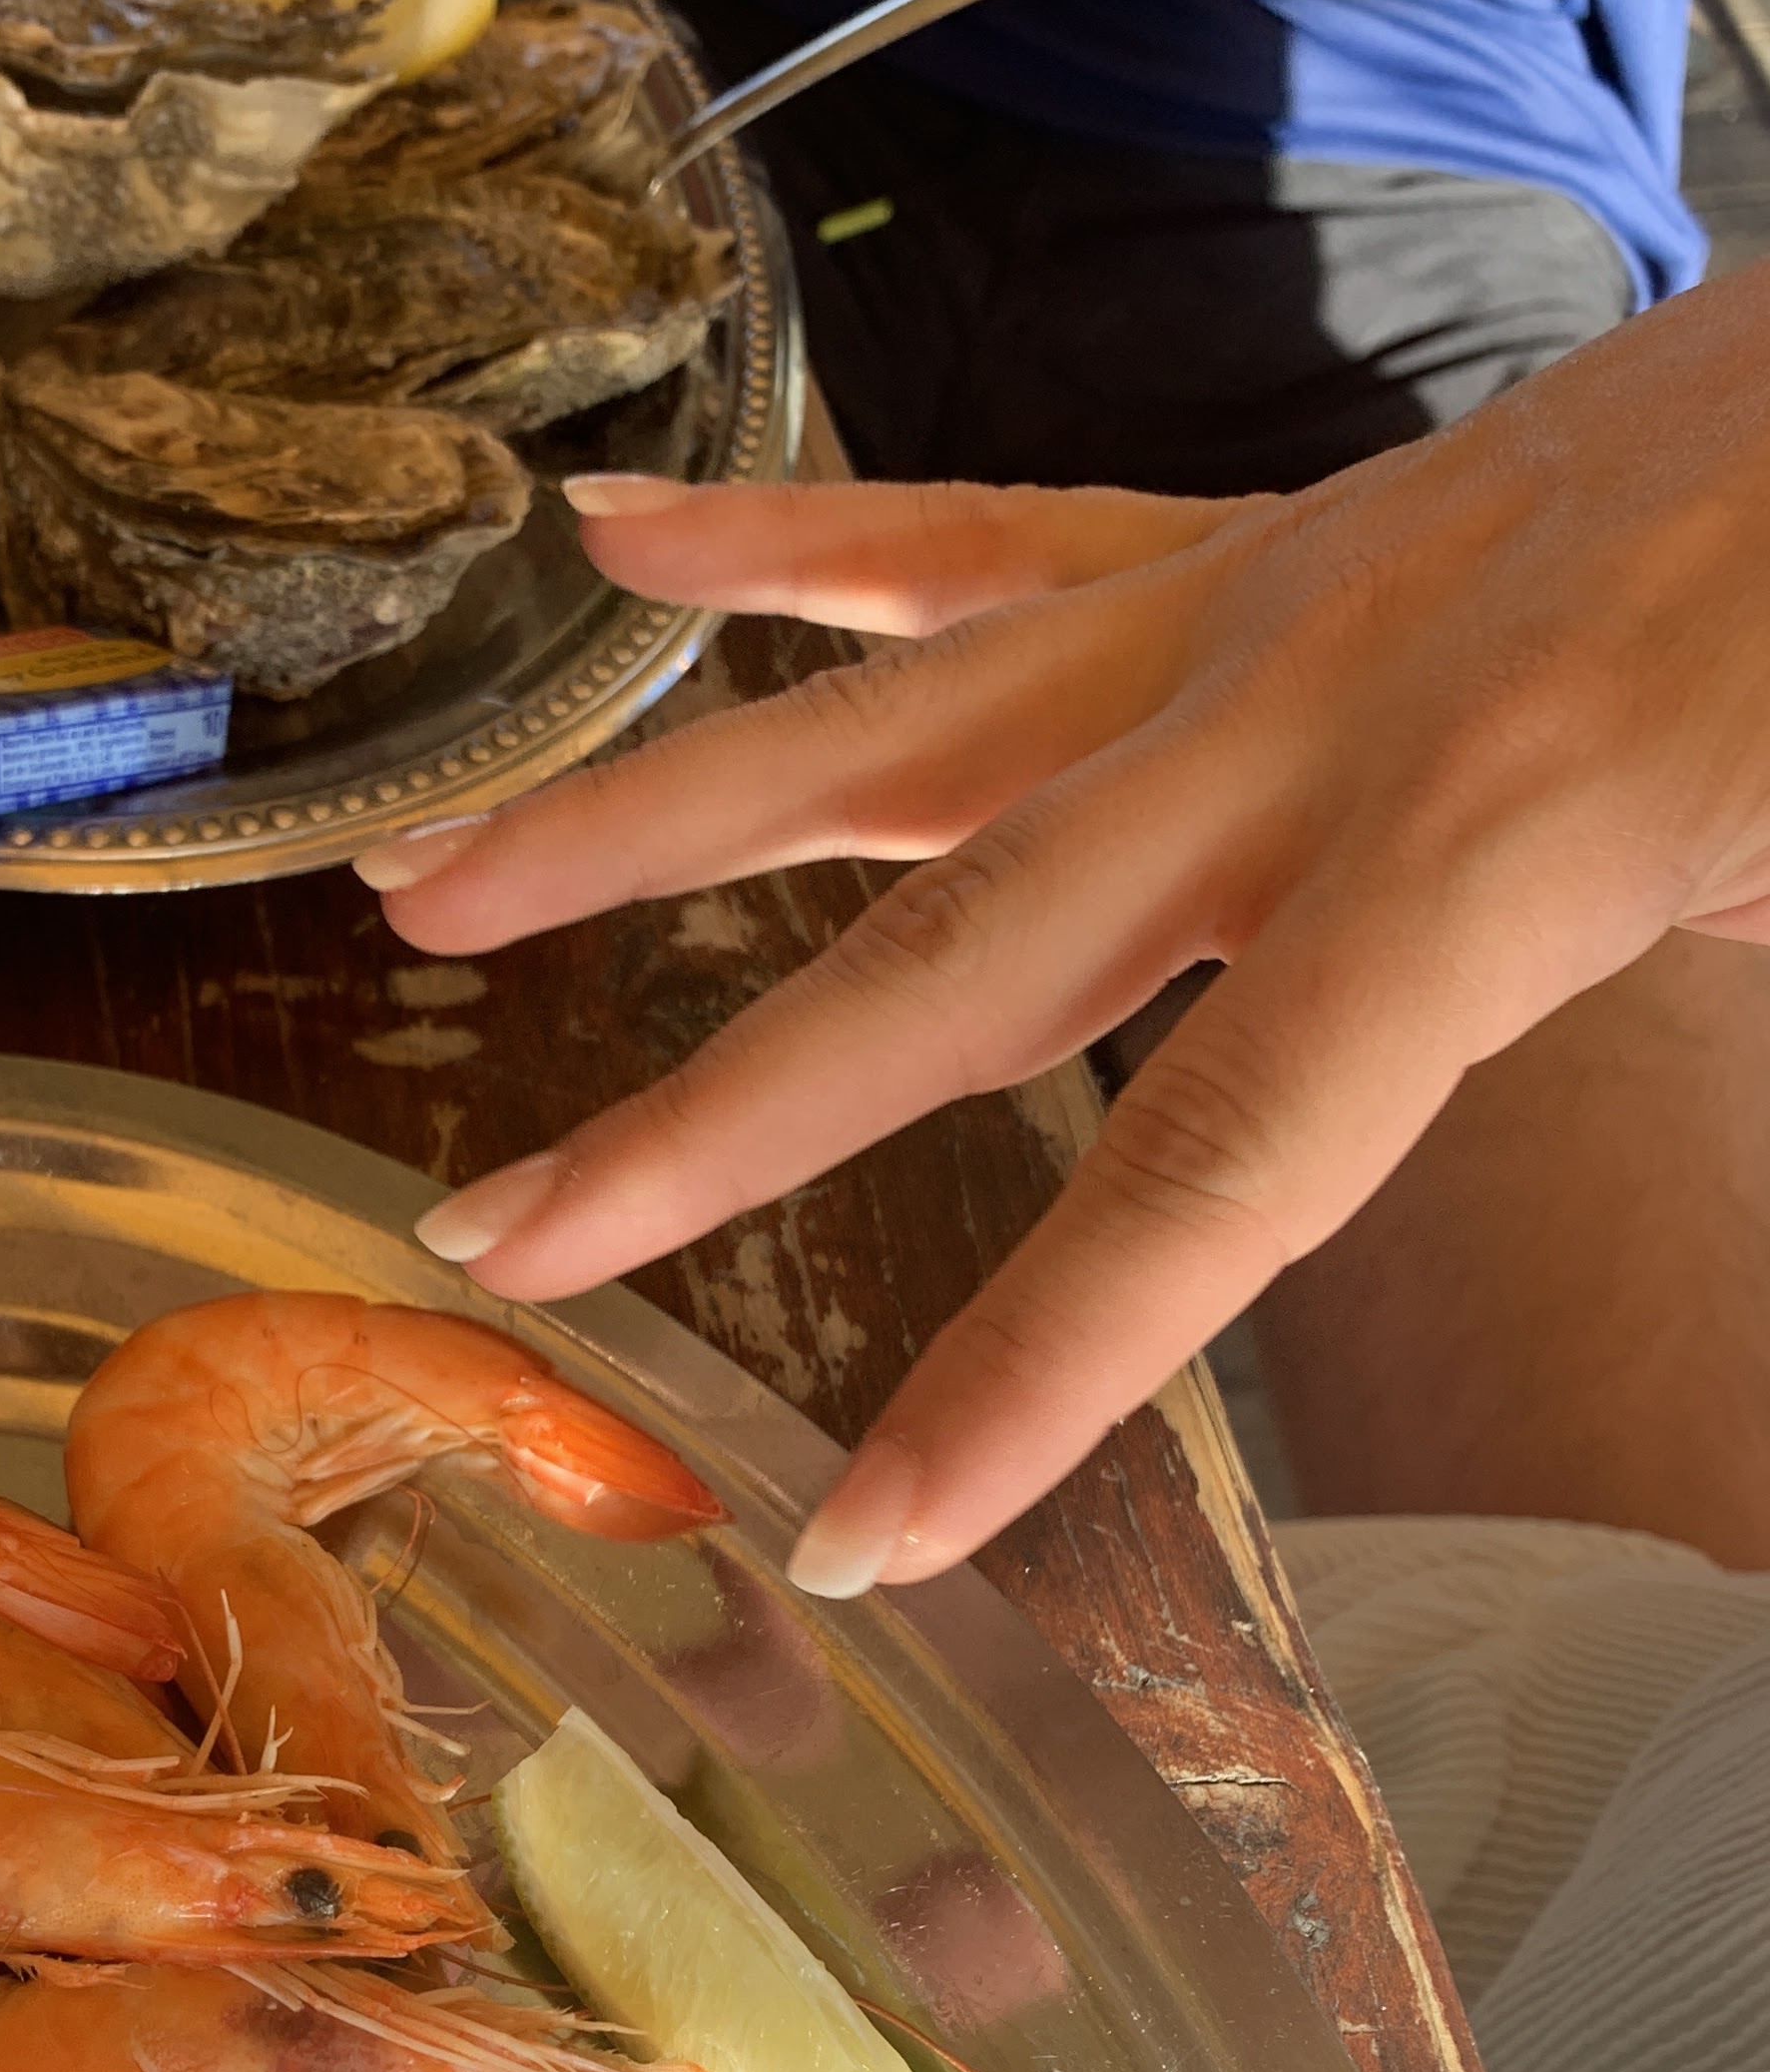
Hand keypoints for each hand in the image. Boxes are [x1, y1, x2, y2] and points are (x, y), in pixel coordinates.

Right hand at [357, 262, 1769, 1589]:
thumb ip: (1699, 1016)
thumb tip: (1668, 1271)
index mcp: (1491, 843)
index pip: (1212, 1169)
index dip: (1025, 1372)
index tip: (861, 1531)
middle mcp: (1316, 722)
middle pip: (951, 959)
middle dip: (709, 1123)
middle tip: (502, 1239)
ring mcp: (1259, 608)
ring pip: (892, 734)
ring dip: (638, 823)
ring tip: (427, 893)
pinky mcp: (1251, 541)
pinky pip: (977, 540)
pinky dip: (785, 541)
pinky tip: (613, 545)